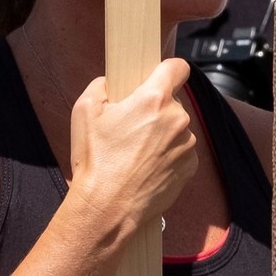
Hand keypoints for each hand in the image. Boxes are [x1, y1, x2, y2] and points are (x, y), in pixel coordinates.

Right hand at [67, 57, 198, 244]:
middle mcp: (177, 119)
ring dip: (162, 133)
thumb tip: (112, 82)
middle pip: (172, 101)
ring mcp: (186, 145)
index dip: (168, 69)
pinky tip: (146, 167)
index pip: (178, 67)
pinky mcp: (190, 168)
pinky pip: (181, 151)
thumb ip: (102, 84)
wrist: (107, 208)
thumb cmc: (95, 159)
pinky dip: (168, 155)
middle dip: (155, 108)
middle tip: (132, 125)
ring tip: (136, 152)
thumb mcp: (85, 110)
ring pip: (176, 128)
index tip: (159, 76)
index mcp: (154, 99)